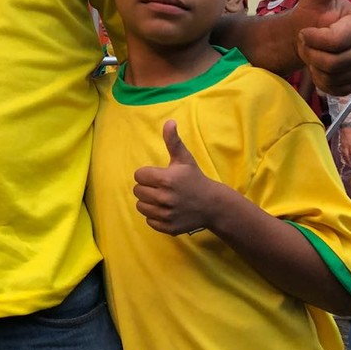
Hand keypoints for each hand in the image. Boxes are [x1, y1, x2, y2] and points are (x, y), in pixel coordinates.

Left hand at [133, 120, 218, 235]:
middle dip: (147, 187)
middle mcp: (164, 198)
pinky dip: (154, 216)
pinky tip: (166, 209)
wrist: (213, 205)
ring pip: (140, 206)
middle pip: (137, 191)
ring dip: (148, 202)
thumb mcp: (184, 158)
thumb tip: (169, 122)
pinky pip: (149, 220)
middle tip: (161, 187)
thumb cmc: (195, 179)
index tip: (158, 175)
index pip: (138, 176)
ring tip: (161, 198)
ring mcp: (166, 214)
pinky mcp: (168, 227)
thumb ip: (173, 141)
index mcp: (165, 179)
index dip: (147, 174)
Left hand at [293, 0, 350, 94]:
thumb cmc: (311, 18)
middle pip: (332, 63)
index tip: (306, 31)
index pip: (333, 42)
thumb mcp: (313, 0)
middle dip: (311, 54)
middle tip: (307, 44)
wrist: (307, 39)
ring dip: (314, 67)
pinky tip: (319, 68)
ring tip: (313, 53)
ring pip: (332, 77)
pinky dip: (321, 81)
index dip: (311, 39)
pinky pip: (335, 89)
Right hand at [338, 125, 350, 167]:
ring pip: (343, 154)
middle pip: (347, 156)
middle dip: (349, 161)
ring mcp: (342, 146)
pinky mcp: (340, 144)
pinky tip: (344, 156)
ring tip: (347, 163)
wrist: (344, 127)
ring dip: (345, 159)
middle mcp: (346, 146)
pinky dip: (343, 155)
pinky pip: (341, 152)